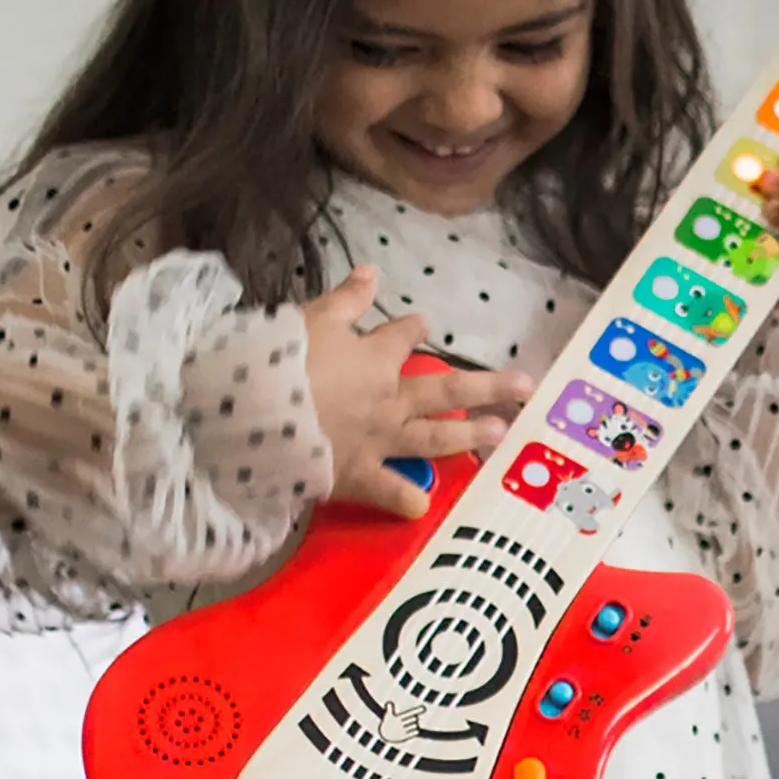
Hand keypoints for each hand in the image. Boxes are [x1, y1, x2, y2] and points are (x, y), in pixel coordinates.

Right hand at [300, 264, 530, 517]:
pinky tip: (425, 507)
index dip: (413, 330)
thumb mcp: (311, 317)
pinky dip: (408, 500)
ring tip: (502, 433)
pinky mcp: (360, 475)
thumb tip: (372, 271)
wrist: (252, 409)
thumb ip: (345, 298)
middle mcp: (388, 399)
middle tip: (525, 385)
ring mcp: (380, 440)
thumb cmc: (278, 358)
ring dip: (470, 435)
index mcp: (374, 357)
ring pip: (435, 438)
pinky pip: (392, 492)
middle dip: (488, 385)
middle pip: (446, 388)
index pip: (402, 338)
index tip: (424, 325)